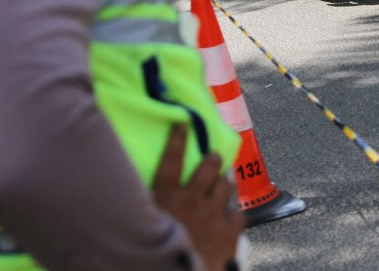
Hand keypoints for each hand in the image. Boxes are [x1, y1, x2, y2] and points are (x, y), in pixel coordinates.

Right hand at [152, 124, 244, 269]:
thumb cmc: (155, 254)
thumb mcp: (145, 223)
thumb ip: (147, 202)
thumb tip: (140, 186)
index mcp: (167, 198)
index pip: (171, 160)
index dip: (178, 139)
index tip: (184, 124)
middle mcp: (192, 201)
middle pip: (209, 167)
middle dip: (213, 159)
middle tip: (214, 158)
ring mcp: (213, 215)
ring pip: (226, 186)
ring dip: (226, 182)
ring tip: (225, 179)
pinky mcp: (229, 231)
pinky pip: (238, 212)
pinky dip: (235, 210)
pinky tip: (232, 210)